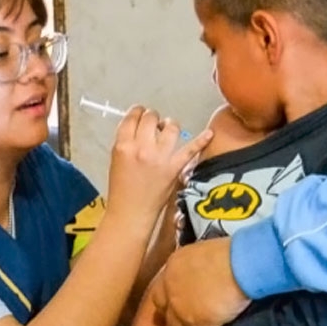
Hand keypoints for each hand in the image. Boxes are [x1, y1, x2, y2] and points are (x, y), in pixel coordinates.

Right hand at [107, 106, 211, 228]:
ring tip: (168, 128)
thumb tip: (141, 124)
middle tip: (155, 124)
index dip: (139, 112)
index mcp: (123, 145)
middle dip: (153, 118)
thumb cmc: (121, 188)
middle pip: (151, 117)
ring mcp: (160, 157)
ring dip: (170, 125)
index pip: (133, 116)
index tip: (142, 114)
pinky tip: (209, 133)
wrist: (131, 213)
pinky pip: (190, 150)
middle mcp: (142, 148)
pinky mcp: (174, 168)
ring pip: (171, 127)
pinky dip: (201, 140)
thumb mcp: (117, 159)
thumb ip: (127, 140)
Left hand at [145, 238, 250, 325]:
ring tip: (206, 324)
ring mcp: (179, 306)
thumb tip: (202, 277)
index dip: (171, 295)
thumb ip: (196, 267)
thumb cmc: (231, 254)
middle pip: (162, 306)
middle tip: (188, 314)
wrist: (239, 265)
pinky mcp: (193, 322)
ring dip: (188, 325)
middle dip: (172, 312)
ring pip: (176, 325)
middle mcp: (170, 285)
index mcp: (174, 265)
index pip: (162, 285)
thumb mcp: (205, 254)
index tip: (180, 300)